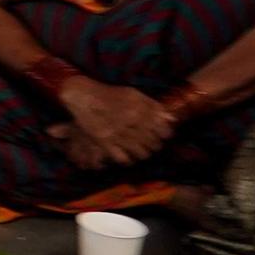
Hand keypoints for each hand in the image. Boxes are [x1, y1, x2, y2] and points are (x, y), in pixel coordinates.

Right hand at [50, 74, 174, 169]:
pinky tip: (128, 157)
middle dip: (156, 145)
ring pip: (141, 152)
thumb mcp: (134, 94)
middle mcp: (130, 122)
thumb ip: (153, 106)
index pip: (162, 129)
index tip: (165, 135)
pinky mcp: (104, 141)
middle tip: (153, 145)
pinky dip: (128, 160)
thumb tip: (172, 119)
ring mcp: (117, 133)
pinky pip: (122, 158)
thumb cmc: (110, 95)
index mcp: (139, 110)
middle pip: (153, 142)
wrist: (83, 97)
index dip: (166, 134)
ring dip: (144, 154)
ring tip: (142, 151)